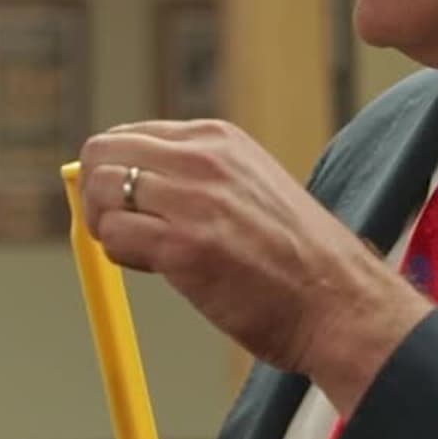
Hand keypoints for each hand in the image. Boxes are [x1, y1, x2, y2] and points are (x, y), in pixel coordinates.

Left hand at [78, 120, 432, 411]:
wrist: (340, 302)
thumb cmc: (297, 259)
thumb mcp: (250, 187)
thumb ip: (197, 178)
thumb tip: (130, 185)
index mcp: (218, 138)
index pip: (129, 136)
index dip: (117, 174)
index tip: (134, 207)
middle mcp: (202, 157)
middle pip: (101, 154)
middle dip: (98, 195)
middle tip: (121, 231)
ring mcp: (193, 199)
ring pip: (100, 192)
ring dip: (106, 227)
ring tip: (144, 253)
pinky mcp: (183, 245)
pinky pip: (112, 236)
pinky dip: (119, 255)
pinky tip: (157, 270)